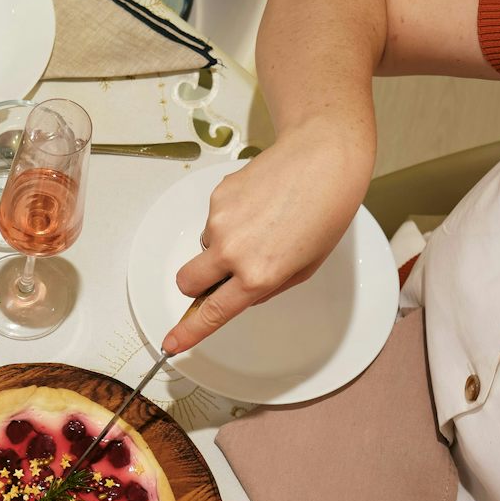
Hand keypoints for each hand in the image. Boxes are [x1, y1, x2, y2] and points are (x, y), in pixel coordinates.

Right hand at [163, 127, 372, 352]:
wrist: (324, 157)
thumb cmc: (327, 210)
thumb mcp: (307, 265)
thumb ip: (269, 287)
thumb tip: (241, 292)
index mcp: (259, 274)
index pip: (213, 312)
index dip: (189, 331)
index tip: (172, 343)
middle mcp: (233, 251)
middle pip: (188, 282)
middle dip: (196, 286)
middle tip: (221, 274)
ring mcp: (220, 222)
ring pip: (205, 248)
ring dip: (223, 245)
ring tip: (263, 224)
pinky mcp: (218, 197)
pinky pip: (215, 220)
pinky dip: (232, 219)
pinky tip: (260, 204)